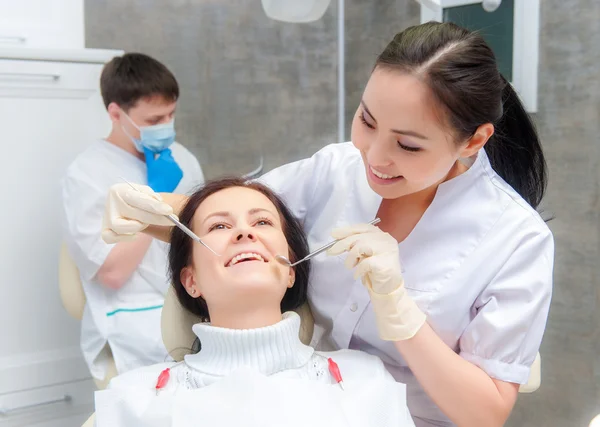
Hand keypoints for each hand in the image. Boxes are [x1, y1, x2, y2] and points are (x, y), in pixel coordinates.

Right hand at [102, 183, 174, 243]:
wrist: (122, 203)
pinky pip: (110, 238)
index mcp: (120, 190)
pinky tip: (135, 234)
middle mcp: (111, 203)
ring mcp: (107, 218)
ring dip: (138, 226)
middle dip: (158, 219)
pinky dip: (124, 238)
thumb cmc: (136, 196)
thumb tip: (160, 204)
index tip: (169, 211)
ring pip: (122, 227)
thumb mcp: (143, 191)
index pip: (140, 200)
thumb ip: (151, 196)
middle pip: (137, 214)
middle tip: (174, 220)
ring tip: (144, 222)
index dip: (155, 206)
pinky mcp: (104, 230)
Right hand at [145, 147, 182, 192]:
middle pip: (170, 157)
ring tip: (164, 173)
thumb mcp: (150, 164)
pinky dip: (175, 172)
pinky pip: (178, 170)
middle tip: (161, 166)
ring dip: (170, 166)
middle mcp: (173, 161)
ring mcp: (178, 167)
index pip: (167, 150)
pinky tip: (169, 176)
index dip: (163, 153)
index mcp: (165, 158)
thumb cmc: (153, 176)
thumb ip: (149, 153)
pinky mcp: (181, 173)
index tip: (160, 156)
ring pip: (174, 164)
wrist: (160, 188)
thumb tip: (146, 145)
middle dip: (166, 160)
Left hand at [327, 223, 425, 340]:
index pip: (363, 228)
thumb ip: (355, 243)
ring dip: (350, 258)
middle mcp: (386, 240)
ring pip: (361, 247)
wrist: (388, 287)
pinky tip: (358, 274)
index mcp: (381, 235)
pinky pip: (365, 263)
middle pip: (359, 237)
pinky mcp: (385, 264)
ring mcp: (387, 251)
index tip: (334, 234)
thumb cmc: (374, 269)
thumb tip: (336, 237)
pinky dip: (358, 269)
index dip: (347, 230)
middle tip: (331, 252)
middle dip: (342, 244)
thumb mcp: (364, 253)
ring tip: (350, 266)